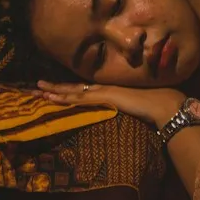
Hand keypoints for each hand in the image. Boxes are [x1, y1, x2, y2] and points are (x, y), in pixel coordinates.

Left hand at [36, 81, 185, 129]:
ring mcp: (103, 91)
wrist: (164, 103)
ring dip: (54, 91)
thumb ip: (124, 108)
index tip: (52, 89)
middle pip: (73, 88)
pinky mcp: (105, 96)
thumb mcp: (133, 108)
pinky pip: (80, 97)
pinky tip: (53, 97)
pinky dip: (65, 97)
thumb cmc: (153, 106)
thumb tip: (122, 112)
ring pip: (72, 91)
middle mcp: (103, 87)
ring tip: (37, 90)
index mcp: (108, 90)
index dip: (66, 89)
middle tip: (36, 87)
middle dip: (54, 87)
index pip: (82, 89)